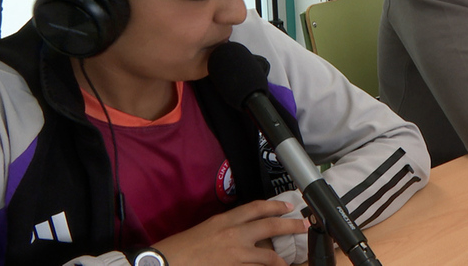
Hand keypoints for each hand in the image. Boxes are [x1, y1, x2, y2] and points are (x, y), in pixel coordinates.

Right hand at [152, 200, 307, 265]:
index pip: (255, 208)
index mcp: (224, 221)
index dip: (274, 206)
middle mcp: (233, 235)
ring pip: (267, 256)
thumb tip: (242, 231)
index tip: (287, 207)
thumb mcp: (205, 229)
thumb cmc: (180, 248)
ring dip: (279, 260)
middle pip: (269, 226)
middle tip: (303, 226)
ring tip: (287, 262)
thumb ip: (225, 228)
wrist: (165, 263)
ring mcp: (235, 255)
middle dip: (289, 226)